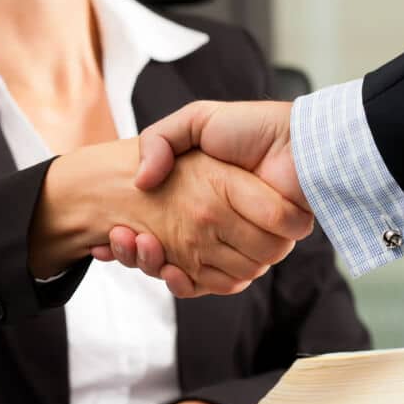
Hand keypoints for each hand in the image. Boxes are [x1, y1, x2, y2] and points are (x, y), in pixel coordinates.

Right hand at [31, 138, 309, 294]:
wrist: (297, 142)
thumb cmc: (249, 127)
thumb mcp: (196, 120)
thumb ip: (161, 140)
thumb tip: (140, 181)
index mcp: (197, 197)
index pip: (153, 227)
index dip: (128, 236)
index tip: (105, 234)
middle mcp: (210, 223)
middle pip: (160, 253)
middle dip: (134, 253)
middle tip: (113, 239)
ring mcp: (229, 242)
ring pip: (180, 271)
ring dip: (151, 264)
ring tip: (134, 243)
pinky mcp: (250, 257)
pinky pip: (214, 283)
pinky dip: (185, 283)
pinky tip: (167, 268)